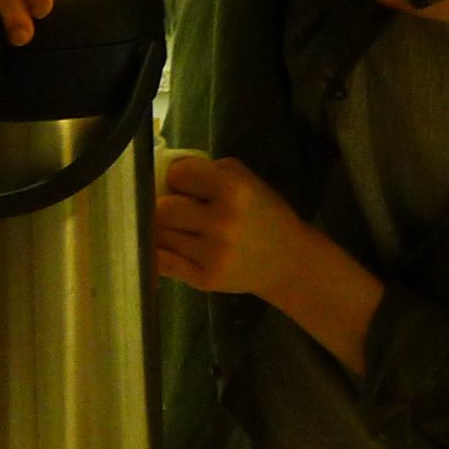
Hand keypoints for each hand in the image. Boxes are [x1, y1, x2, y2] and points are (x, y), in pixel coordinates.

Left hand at [154, 152, 313, 297]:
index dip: (178, 179)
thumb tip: (164, 174)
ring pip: (159, 236)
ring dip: (165, 231)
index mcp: (234, 189)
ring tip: (181, 231)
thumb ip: (207, 169)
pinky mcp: (205, 279)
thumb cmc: (264, 215)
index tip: (186, 186)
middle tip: (180, 212)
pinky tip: (172, 249)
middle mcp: (223, 221)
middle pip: (162, 209)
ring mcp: (213, 254)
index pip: (178, 175)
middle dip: (167, 207)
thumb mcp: (247, 180)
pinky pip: (163, 263)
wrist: (289, 262)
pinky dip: (160, 254)